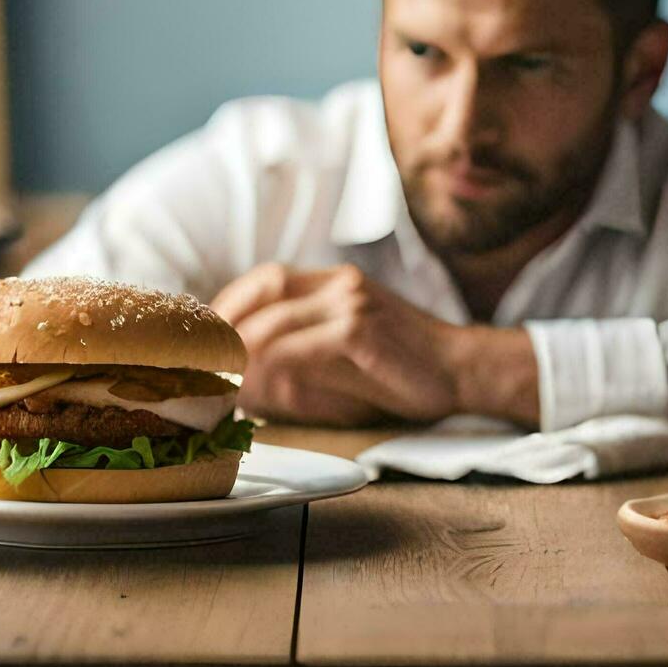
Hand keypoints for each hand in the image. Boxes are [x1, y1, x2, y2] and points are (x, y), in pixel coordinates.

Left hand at [212, 263, 460, 425]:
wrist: (463, 371)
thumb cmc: (402, 373)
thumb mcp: (343, 360)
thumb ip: (297, 362)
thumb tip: (240, 381)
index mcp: (336, 282)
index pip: (266, 279)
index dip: (230, 305)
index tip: (205, 340)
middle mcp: (342, 283)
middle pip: (265, 289)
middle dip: (227, 325)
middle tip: (204, 363)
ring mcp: (353, 303)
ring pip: (276, 319)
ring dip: (242, 353)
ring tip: (222, 382)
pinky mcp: (362, 331)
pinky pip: (301, 345)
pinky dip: (271, 366)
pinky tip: (256, 387)